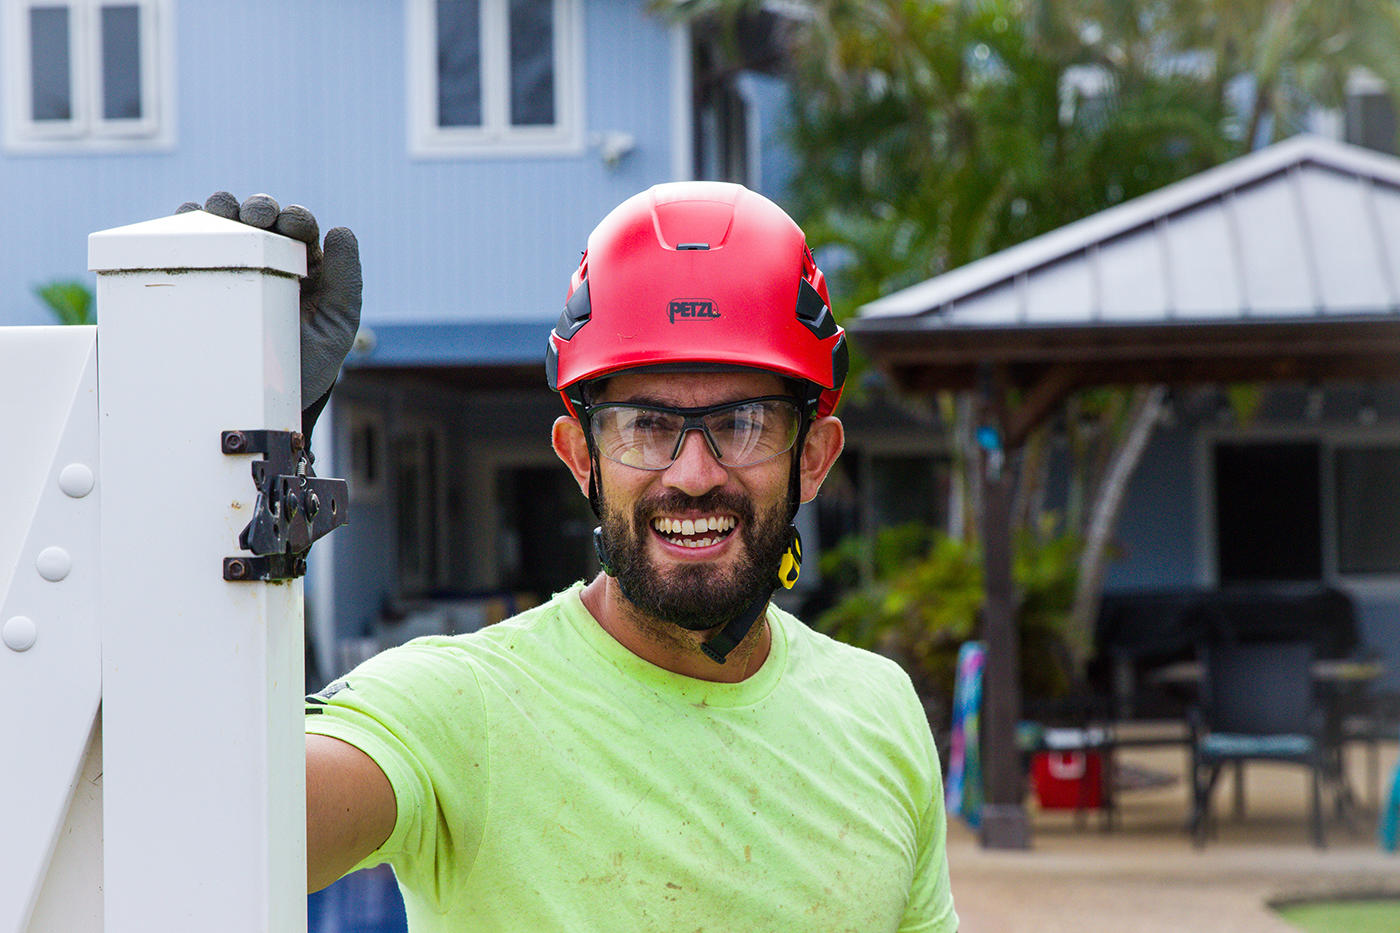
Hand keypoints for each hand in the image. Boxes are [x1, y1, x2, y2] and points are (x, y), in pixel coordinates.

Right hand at [177, 192, 360, 439]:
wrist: (263, 402)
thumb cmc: (307, 365)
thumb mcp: (337, 326)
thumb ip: (347, 282)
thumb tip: (342, 230)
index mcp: (304, 262)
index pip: (299, 226)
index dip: (293, 217)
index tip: (288, 225)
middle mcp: (268, 257)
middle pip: (261, 217)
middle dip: (258, 207)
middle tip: (254, 217)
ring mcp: (230, 265)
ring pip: (224, 222)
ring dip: (222, 208)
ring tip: (221, 212)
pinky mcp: (200, 276)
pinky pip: (189, 243)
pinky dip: (186, 224)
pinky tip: (188, 218)